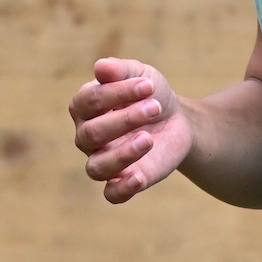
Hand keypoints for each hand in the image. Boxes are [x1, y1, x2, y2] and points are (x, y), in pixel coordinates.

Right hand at [68, 57, 192, 203]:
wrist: (176, 119)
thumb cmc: (150, 94)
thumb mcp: (141, 75)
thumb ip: (121, 71)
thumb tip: (101, 67)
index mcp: (85, 108)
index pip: (89, 101)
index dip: (117, 92)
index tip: (148, 85)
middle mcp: (87, 137)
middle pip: (92, 134)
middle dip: (125, 119)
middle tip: (155, 107)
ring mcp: (103, 160)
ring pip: (97, 167)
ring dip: (123, 154)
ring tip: (148, 138)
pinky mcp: (122, 181)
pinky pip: (111, 194)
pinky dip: (122, 188)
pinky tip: (139, 178)